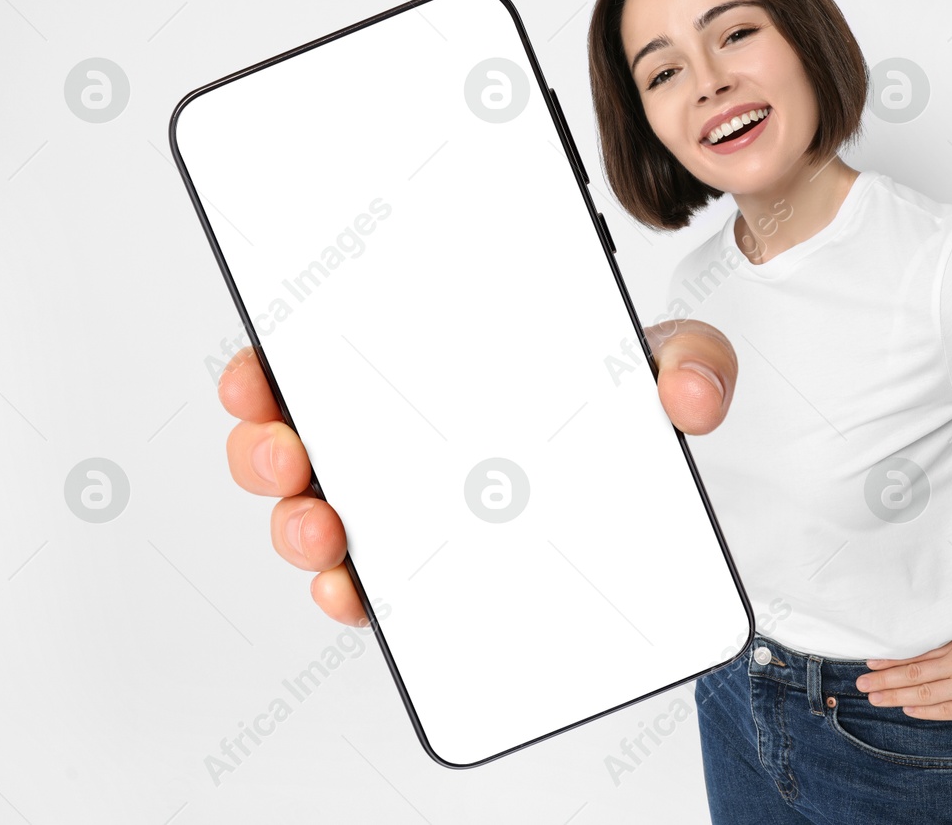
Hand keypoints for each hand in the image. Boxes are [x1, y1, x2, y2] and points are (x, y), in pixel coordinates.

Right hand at [219, 318, 737, 625]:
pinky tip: (356, 594)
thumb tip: (689, 395)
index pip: (320, 356)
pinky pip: (369, 583)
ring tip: (325, 533)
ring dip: (296, 526)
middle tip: (291, 454)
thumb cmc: (624, 401)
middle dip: (267, 450)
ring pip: (317, 514)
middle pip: (295, 440)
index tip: (259, 376)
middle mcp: (398, 434)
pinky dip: (348, 591)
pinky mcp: (427, 570)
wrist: (648, 481)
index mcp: (427, 366)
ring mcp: (406, 504)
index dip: (269, 369)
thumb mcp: (663, 362)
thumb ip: (692, 360)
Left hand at [855, 624, 951, 727]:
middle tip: (861, 683)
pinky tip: (906, 709)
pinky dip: (922, 710)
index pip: (919, 652)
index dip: (892, 658)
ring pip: (923, 692)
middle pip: (913, 672)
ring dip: (895, 696)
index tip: (872, 662)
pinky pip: (943, 710)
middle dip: (884, 678)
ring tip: (874, 698)